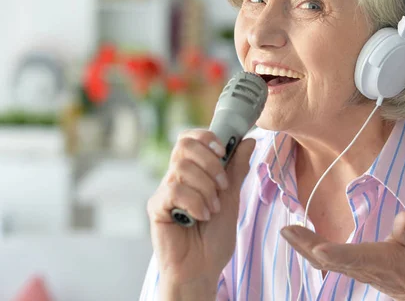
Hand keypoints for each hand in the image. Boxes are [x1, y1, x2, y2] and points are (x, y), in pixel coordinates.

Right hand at [146, 129, 254, 286]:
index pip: (191, 138)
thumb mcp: (232, 197)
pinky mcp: (157, 207)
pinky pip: (174, 191)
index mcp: (194, 171)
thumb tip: (248, 140)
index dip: (207, 137)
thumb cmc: (214, 236)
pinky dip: (195, 203)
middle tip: (222, 186)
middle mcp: (176, 177)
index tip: (224, 150)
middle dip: (210, 162)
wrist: (203, 268)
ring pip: (182, 168)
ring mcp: (165, 191)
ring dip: (206, 189)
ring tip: (213, 209)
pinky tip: (200, 217)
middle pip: (184, 145)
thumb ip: (237, 169)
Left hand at [280, 211, 404, 300]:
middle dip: (306, 245)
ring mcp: (352, 270)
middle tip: (287, 230)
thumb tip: (403, 218)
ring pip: (322, 261)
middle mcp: (360, 267)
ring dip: (303, 247)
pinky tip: (297, 239)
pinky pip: (324, 261)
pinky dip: (308, 249)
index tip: (318, 249)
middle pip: (329, 259)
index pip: (353, 257)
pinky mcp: (348, 268)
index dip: (335, 254)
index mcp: (377, 260)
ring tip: (286, 232)